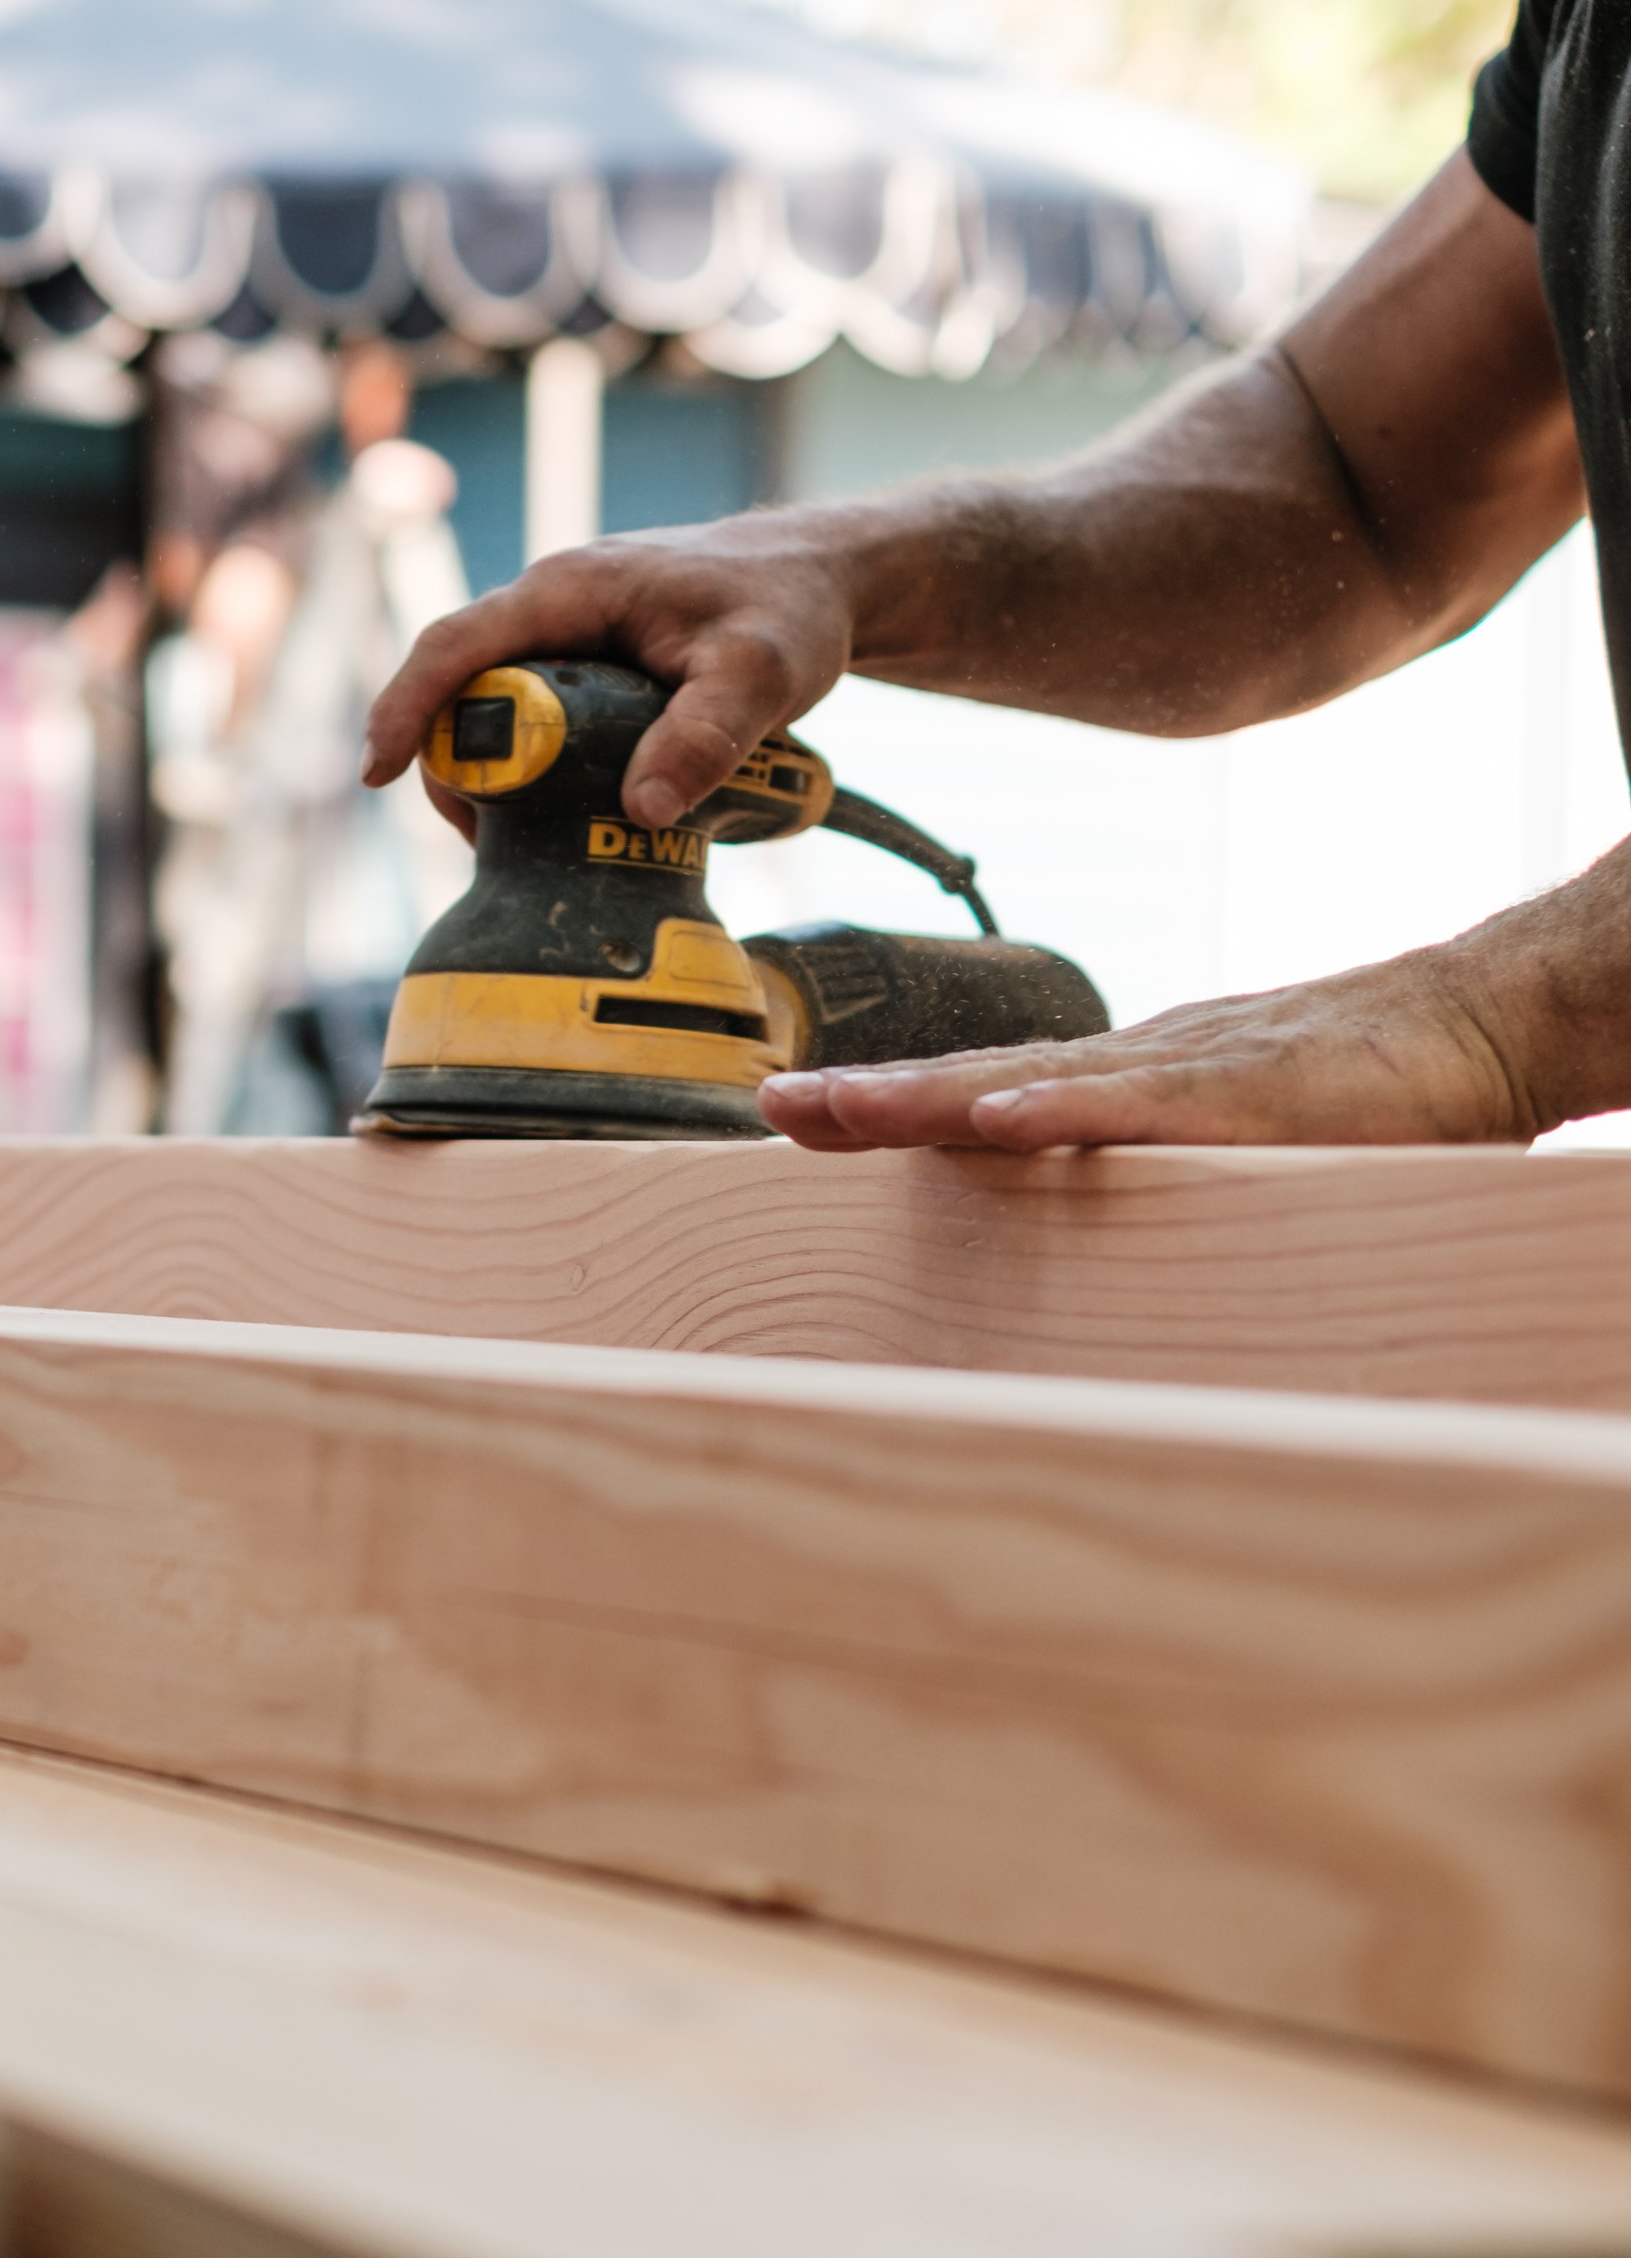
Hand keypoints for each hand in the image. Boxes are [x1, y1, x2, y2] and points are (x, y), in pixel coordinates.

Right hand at [362, 512, 857, 830]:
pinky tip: (568, 822)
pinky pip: (538, 724)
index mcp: (572, 589)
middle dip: (456, 766)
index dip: (409, 705)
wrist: (822, 581)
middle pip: (465, 689)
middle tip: (479, 841)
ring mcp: (570, 641)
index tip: (379, 769)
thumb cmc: (789, 608)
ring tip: (526, 846)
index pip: (458, 643)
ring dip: (499, 780)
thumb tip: (642, 809)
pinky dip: (538, 775)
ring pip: (499, 713)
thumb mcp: (762, 672)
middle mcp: (556, 610)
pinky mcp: (590, 673)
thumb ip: (706, 735)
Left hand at [759, 945, 1542, 1151]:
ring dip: (928, 1097)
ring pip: (1034, 1080)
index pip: (987, 1092)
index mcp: (1132, 1083)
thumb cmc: (1375, 1092)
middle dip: (870, 1099)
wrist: (1487, 1018)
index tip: (794, 1113)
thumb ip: (1177, 1184)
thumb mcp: (1248, 1149)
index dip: (891, 1104)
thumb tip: (1108, 1240)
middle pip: (979, 1081)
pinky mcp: (1257, 1091)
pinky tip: (996, 1115)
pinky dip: (1067, 1108)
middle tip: (770, 1104)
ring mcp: (1191, 1071)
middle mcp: (1140, 1065)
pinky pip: (1146, 1103)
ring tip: (833, 1109)